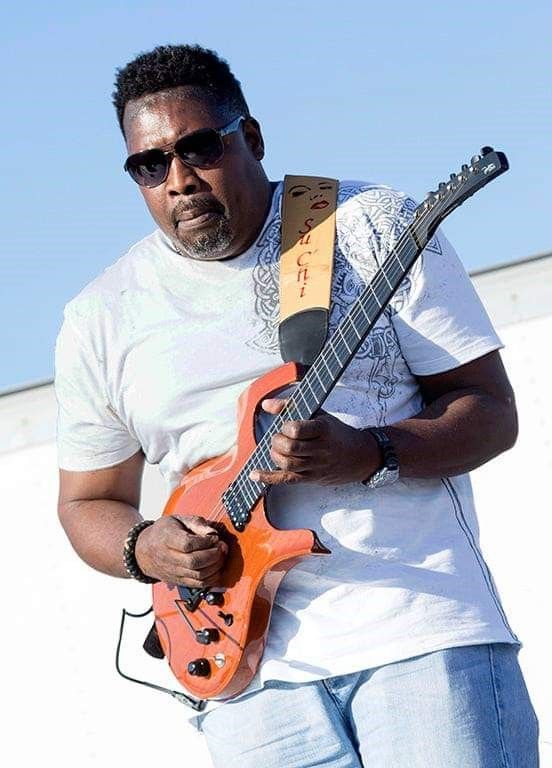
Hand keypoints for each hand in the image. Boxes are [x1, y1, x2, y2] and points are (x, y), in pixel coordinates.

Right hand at [135, 515, 227, 587]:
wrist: (144, 551)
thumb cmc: (163, 532)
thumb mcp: (178, 519)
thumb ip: (197, 523)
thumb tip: (213, 532)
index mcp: (167, 538)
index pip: (187, 544)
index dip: (205, 542)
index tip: (214, 537)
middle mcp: (168, 558)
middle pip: (194, 562)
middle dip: (213, 554)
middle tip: (221, 546)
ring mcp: (173, 572)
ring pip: (198, 575)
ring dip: (215, 566)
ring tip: (220, 556)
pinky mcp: (179, 582)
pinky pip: (198, 585)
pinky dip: (212, 578)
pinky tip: (216, 568)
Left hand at [249, 398, 379, 485]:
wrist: (360, 457)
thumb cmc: (336, 432)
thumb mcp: (319, 414)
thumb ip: (291, 406)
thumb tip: (266, 404)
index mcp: (323, 429)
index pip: (297, 430)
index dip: (286, 427)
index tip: (287, 425)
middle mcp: (320, 450)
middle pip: (290, 448)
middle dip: (278, 441)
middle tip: (279, 438)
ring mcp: (316, 466)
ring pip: (288, 464)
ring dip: (275, 455)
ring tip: (277, 449)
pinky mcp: (311, 479)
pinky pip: (287, 480)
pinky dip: (268, 477)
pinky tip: (255, 474)